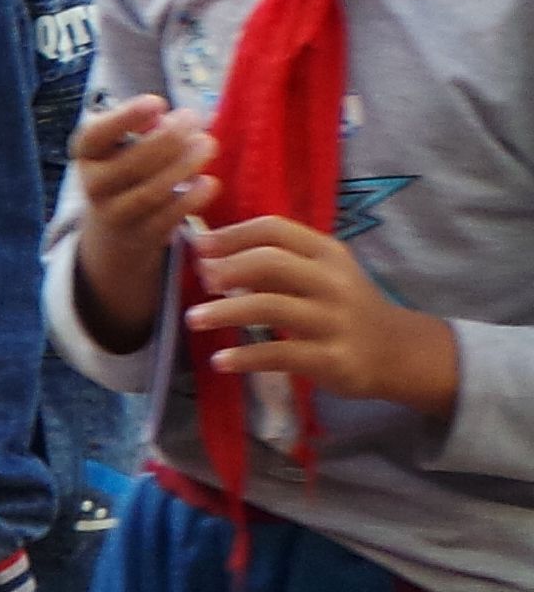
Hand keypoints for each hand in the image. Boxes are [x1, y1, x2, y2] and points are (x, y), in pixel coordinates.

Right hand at [67, 93, 213, 351]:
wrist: (115, 229)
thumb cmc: (127, 169)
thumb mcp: (120, 144)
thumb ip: (145, 127)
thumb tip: (183, 119)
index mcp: (86, 154)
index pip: (95, 135)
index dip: (125, 118)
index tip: (158, 103)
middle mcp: (94, 185)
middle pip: (132, 163)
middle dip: (169, 139)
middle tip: (196, 119)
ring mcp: (116, 213)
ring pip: (151, 192)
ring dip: (184, 166)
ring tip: (208, 144)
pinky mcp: (142, 235)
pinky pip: (169, 217)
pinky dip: (192, 199)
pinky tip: (209, 182)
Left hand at [188, 216, 467, 420]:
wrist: (399, 352)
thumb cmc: (345, 308)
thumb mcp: (319, 276)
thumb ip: (274, 266)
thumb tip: (209, 258)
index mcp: (327, 253)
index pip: (274, 229)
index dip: (232, 234)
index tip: (199, 245)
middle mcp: (332, 281)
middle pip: (270, 262)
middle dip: (227, 269)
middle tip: (201, 282)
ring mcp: (334, 320)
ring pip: (270, 307)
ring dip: (224, 312)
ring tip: (193, 320)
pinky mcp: (332, 358)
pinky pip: (280, 354)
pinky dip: (245, 357)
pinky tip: (220, 361)